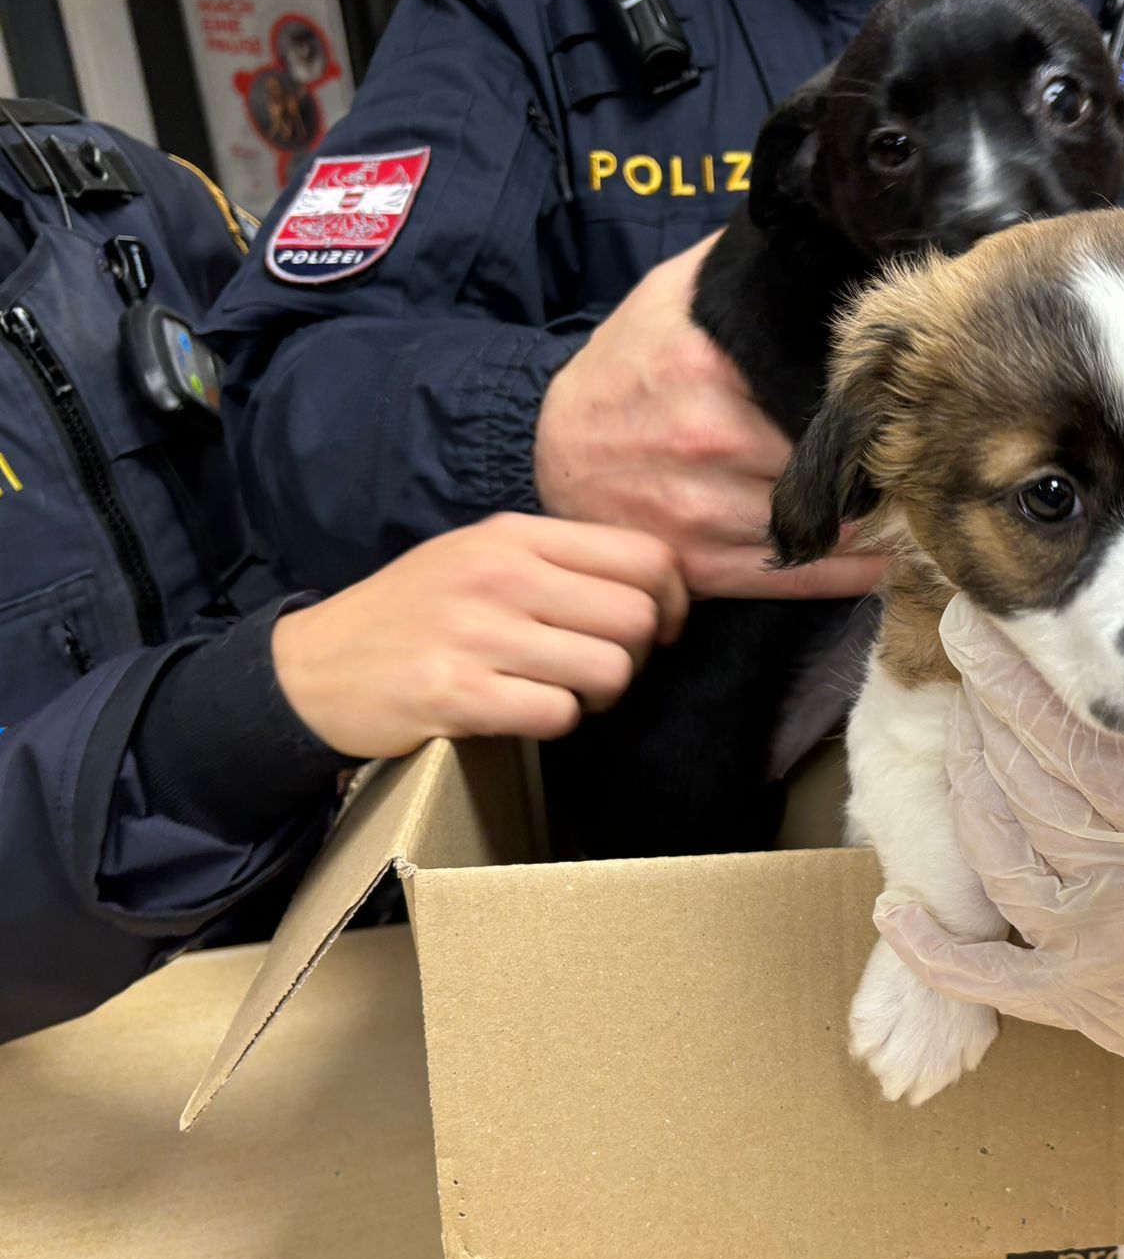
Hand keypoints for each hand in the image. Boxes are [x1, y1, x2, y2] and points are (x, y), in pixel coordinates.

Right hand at [272, 513, 686, 758]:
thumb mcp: (481, 557)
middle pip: (638, 617)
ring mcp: (477, 632)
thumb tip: (657, 588)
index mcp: (515, 535)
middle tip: (605, 671)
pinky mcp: (457, 693)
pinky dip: (558, 723)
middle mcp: (500, 574)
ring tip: (566, 693)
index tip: (658, 630)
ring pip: (609, 669)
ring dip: (601, 696)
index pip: (646, 556)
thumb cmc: (415, 614)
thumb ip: (560, 562)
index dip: (673, 601)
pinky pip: (558, 713)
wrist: (314, 666)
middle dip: (641, 657)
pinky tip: (528, 714)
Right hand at [532, 231, 887, 599]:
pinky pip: (801, 576)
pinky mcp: (701, 567)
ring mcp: (702, 512)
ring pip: (827, 522)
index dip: (872, 396)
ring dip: (872, 516)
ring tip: (905, 498)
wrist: (551, 446)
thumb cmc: (627, 368)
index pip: (824, 389)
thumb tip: (818, 230)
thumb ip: (742, 270)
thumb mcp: (673, 297)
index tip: (908, 397)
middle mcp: (706, 440)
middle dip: (875, 456)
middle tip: (917, 449)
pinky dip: (852, 569)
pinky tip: (885, 553)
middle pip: (831, 457)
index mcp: (706, 368)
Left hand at [873, 600, 1123, 1133]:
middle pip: (1025, 791)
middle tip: (972, 659)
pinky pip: (992, 981)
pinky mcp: (1087, 1013)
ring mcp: (1096, 964)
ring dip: (970, 793)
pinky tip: (898, 907)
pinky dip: (936, 950)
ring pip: (998, 863)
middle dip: (989, 716)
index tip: (983, 630)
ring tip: (964, 738)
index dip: (1020, 683)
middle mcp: (1122, 904)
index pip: (1077, 744)